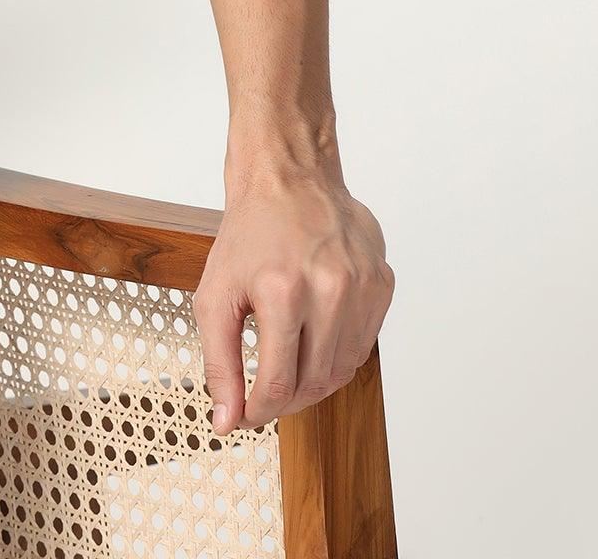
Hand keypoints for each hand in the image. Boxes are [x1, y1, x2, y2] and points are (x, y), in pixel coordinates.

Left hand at [192, 161, 393, 435]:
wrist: (288, 176)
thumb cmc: (249, 233)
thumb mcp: (215, 294)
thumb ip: (219, 362)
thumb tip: (226, 420)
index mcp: (282, 291)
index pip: (278, 384)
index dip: (258, 410)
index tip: (244, 415)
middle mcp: (329, 289)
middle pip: (314, 383)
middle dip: (285, 401)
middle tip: (264, 396)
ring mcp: (362, 286)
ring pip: (343, 370)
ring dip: (313, 381)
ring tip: (288, 368)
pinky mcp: (382, 282)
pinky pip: (364, 344)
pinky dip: (338, 354)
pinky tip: (315, 337)